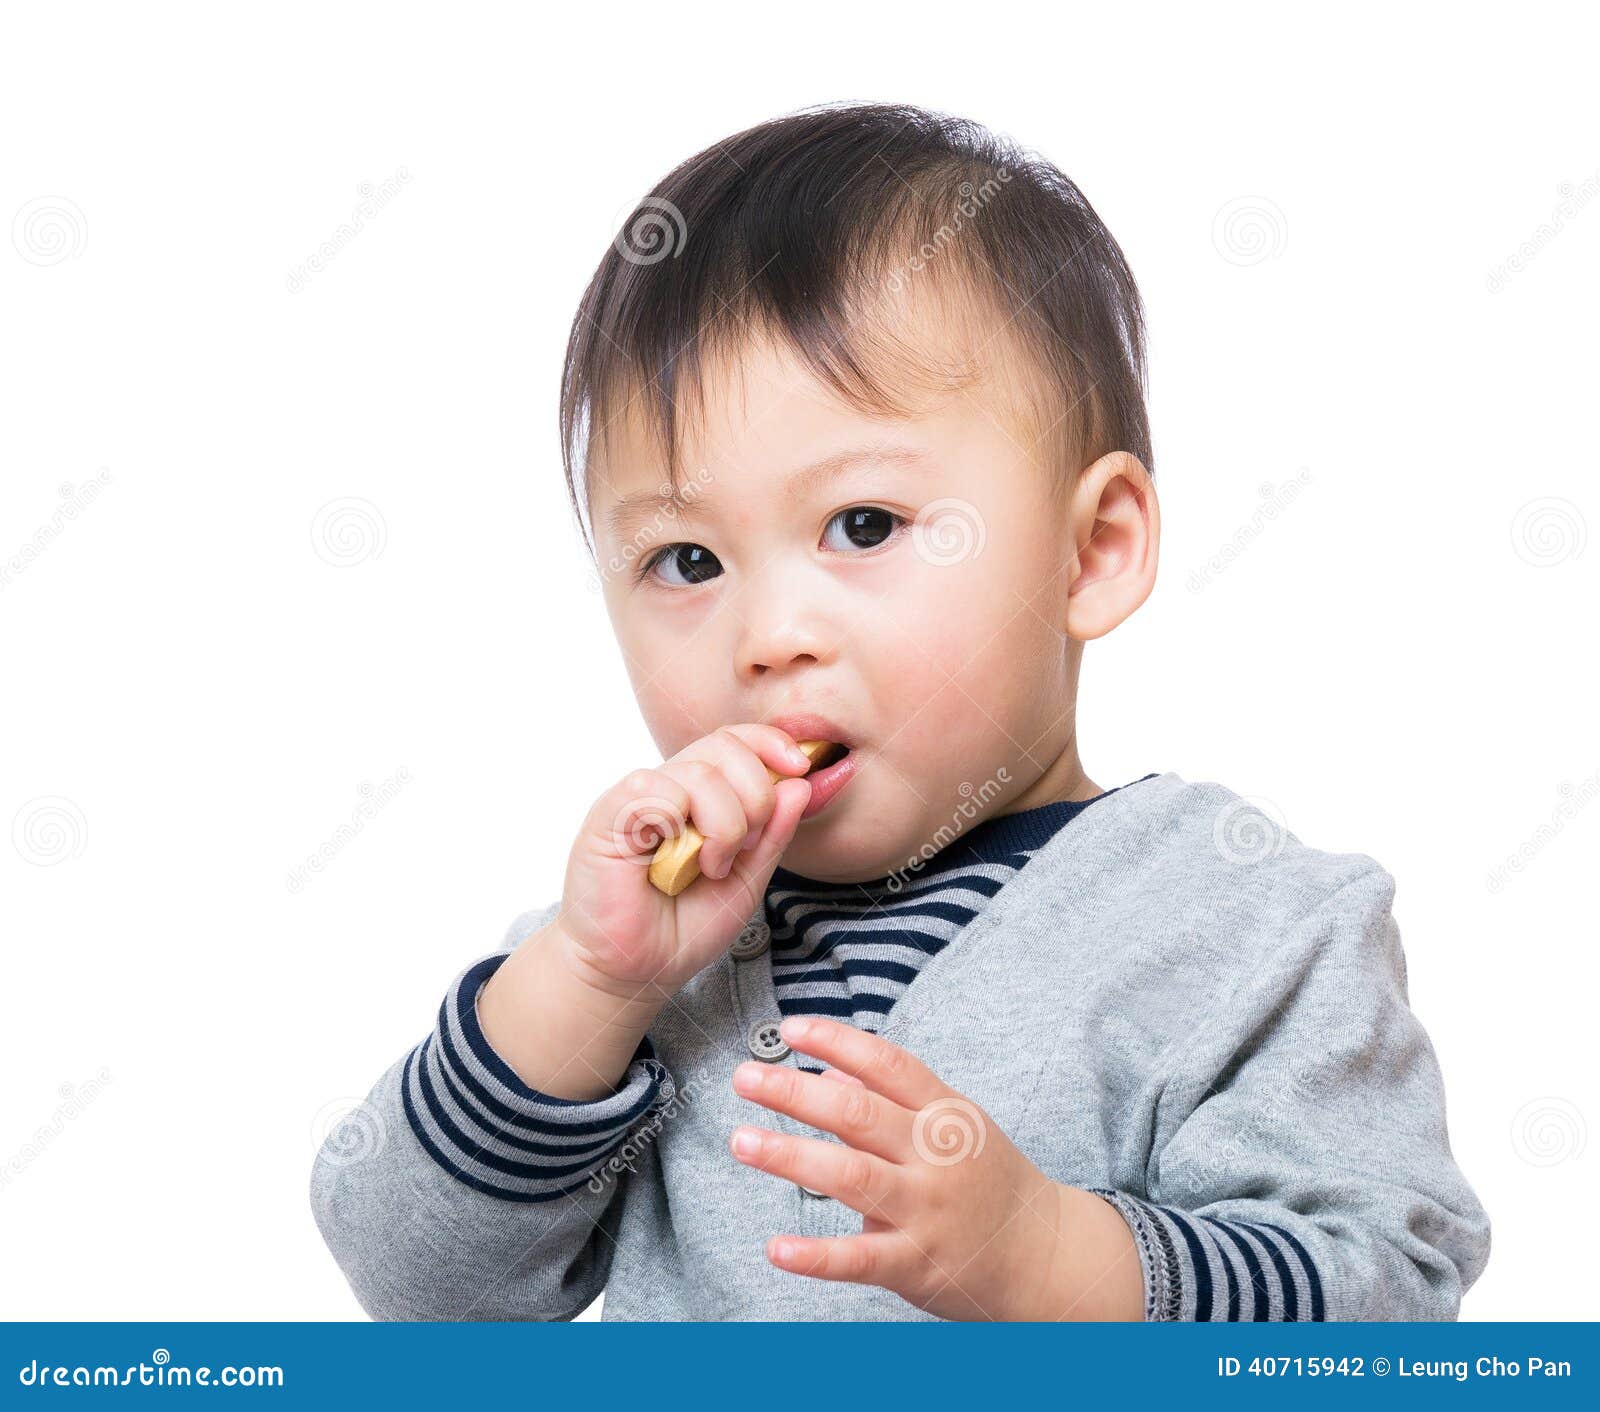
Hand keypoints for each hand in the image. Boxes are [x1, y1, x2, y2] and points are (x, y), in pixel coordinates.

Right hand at [558, 725, 812, 997]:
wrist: (635, 972)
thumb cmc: (683, 927)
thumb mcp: (747, 880)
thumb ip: (773, 834)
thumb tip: (799, 784)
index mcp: (701, 796)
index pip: (736, 740)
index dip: (770, 743)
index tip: (800, 767)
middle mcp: (669, 787)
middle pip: (726, 748)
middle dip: (756, 797)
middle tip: (744, 848)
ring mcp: (638, 800)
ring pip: (699, 773)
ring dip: (723, 825)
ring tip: (711, 866)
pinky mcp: (607, 816)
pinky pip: (652, 790)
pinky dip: (677, 823)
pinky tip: (672, 860)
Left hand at [727, 1015, 1105, 1320]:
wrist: (1047, 1256)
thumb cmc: (989, 1181)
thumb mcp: (954, 1125)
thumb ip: (893, 1096)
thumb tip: (832, 1067)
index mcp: (945, 1113)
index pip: (887, 1064)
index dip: (836, 1041)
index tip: (790, 1029)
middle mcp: (935, 1155)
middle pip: (858, 1112)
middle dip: (795, 1092)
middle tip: (745, 1078)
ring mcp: (926, 1209)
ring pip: (851, 1175)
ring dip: (791, 1157)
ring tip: (742, 1142)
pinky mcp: (917, 1263)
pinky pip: (861, 1258)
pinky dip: (817, 1255)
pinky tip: (777, 1248)